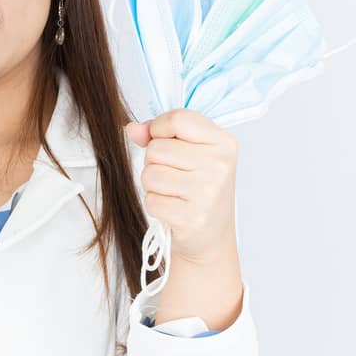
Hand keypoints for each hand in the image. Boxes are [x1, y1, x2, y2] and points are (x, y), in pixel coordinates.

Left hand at [124, 109, 237, 266]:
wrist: (210, 235)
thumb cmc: (198, 189)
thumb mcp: (189, 153)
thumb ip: (159, 135)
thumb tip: (132, 128)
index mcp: (223, 143)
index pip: (178, 119)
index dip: (159, 129)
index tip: (165, 141)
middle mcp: (219, 165)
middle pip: (156, 148)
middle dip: (155, 162)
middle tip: (175, 176)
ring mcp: (207, 192)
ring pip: (150, 174)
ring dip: (153, 186)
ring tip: (174, 193)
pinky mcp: (192, 218)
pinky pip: (151, 201)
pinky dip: (155, 205)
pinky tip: (173, 209)